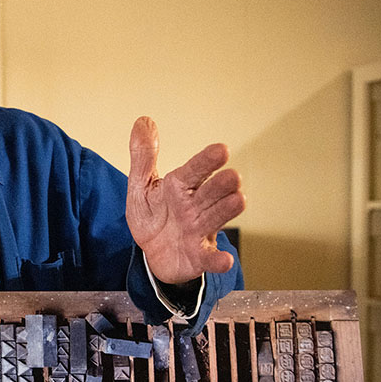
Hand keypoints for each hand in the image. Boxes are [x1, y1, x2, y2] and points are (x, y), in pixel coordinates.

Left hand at [126, 116, 244, 283]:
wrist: (153, 253)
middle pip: (211, 193)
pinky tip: (224, 260)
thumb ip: (143, 156)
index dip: (206, 161)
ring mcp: (199, 231)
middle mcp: (195, 206)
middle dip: (222, 185)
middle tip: (233, 176)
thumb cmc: (153, 215)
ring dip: (227, 210)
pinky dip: (217, 260)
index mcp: (181, 186)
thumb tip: (143, 120)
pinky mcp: (198, 256)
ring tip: (240, 200)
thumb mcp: (141, 186)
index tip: (221, 149)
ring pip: (215, 218)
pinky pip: (209, 258)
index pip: (194, 171)